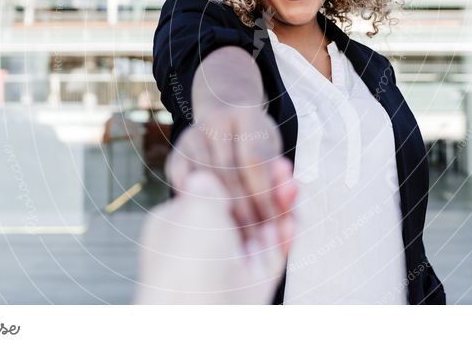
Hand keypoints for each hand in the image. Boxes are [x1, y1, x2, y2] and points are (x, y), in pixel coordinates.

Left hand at [135, 168, 295, 303]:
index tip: (253, 157)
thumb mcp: (194, 205)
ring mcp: (230, 265)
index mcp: (179, 225)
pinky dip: (285, 237)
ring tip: (292, 184)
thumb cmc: (186, 258)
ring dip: (278, 207)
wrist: (197, 315)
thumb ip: (208, 185)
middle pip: (241, 210)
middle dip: (263, 188)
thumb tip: (207, 175)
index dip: (235, 175)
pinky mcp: (253, 284)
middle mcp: (204, 245)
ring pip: (261, 230)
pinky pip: (273, 255)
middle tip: (282, 167)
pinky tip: (292, 219)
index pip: (210, 194)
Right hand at [166, 106, 293, 247]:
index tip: (274, 222)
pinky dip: (199, 206)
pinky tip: (214, 225)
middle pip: (229, 173)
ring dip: (224, 214)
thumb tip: (288, 199)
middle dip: (245, 211)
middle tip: (257, 240)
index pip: (254, 161)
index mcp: (246, 114)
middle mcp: (215, 121)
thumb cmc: (257, 144)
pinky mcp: (175, 155)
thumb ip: (280, 177)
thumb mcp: (274, 152)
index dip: (264, 194)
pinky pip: (184, 187)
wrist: (226, 119)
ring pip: (206, 182)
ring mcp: (191, 137)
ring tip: (240, 240)